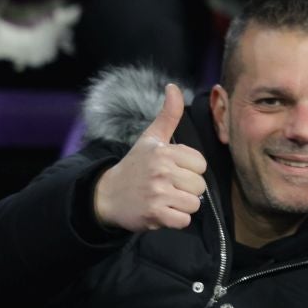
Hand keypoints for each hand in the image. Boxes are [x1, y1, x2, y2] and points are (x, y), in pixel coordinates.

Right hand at [91, 84, 208, 232]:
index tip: (172, 170)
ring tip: (164, 199)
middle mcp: (160, 170)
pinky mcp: (155, 214)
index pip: (201, 164)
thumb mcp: (150, 139)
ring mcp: (157, 193)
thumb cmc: (135, 166)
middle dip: (186, 189)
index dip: (190, 170)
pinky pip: (184, 220)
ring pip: (194, 203)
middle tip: (166, 187)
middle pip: (200, 185)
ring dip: (182, 205)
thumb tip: (173, 87)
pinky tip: (162, 212)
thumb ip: (168, 115)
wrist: (107, 196)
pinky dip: (176, 220)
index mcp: (163, 151)